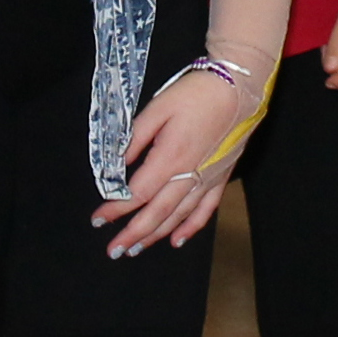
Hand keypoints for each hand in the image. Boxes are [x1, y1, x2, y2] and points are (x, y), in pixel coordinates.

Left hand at [100, 61, 271, 256]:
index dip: (116, 208)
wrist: (239, 86)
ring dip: (156, 235)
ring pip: (179, 216)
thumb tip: (116, 164)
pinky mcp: (221, 176)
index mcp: (171, 157)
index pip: (138, 193)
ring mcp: (207, 178)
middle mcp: (189, 174)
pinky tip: (177, 240)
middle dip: (133, 234)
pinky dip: (191, 228)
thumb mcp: (157, 108)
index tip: (98, 220)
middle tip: (113, 250)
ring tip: (136, 249)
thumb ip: (135, 138)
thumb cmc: (196, 92)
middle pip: (157, 212)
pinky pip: (206, 209)